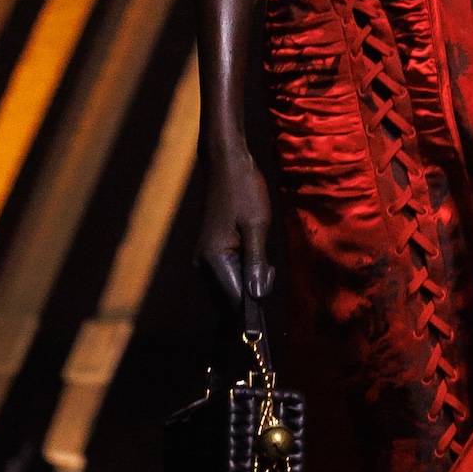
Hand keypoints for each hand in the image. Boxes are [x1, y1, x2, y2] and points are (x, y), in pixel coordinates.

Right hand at [196, 141, 274, 309]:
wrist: (226, 163)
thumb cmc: (244, 190)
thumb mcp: (257, 226)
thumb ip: (257, 263)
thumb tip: (257, 297)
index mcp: (213, 259)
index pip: (233, 300)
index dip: (253, 307)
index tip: (268, 303)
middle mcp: (203, 263)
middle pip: (229, 298)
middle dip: (252, 292)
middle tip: (269, 266)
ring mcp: (204, 258)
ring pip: (229, 286)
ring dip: (248, 281)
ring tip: (263, 255)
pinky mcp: (210, 251)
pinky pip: (227, 273)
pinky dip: (243, 271)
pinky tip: (254, 251)